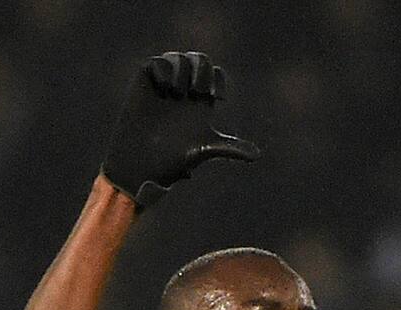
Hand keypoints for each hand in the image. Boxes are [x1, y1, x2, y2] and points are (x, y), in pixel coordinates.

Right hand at [101, 51, 259, 206]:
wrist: (143, 162)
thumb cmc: (174, 158)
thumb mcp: (205, 148)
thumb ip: (230, 148)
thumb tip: (257, 155)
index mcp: (201, 101)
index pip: (215, 74)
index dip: (218, 80)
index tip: (216, 98)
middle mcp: (185, 90)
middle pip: (200, 60)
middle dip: (202, 71)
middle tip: (199, 91)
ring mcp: (165, 85)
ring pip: (180, 58)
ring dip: (184, 71)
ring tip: (178, 94)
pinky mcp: (146, 84)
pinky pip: (158, 62)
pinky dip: (165, 70)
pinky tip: (165, 89)